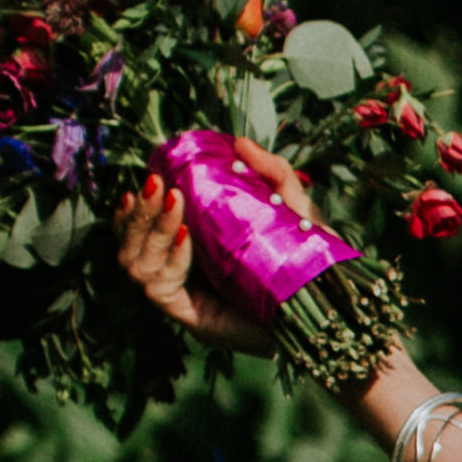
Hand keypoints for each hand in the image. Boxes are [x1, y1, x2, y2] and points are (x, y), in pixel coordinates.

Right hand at [112, 132, 308, 356]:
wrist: (331, 308)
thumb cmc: (309, 261)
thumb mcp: (293, 208)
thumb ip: (271, 173)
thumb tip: (240, 141)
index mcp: (193, 249)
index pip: (142, 230)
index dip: (137, 206)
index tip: (152, 176)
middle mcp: (180, 275)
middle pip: (130, 244)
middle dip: (140, 212)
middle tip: (158, 183)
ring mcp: (184, 299)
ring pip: (135, 264)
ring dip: (150, 228)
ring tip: (173, 201)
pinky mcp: (192, 320)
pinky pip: (159, 288)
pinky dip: (170, 259)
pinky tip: (186, 236)